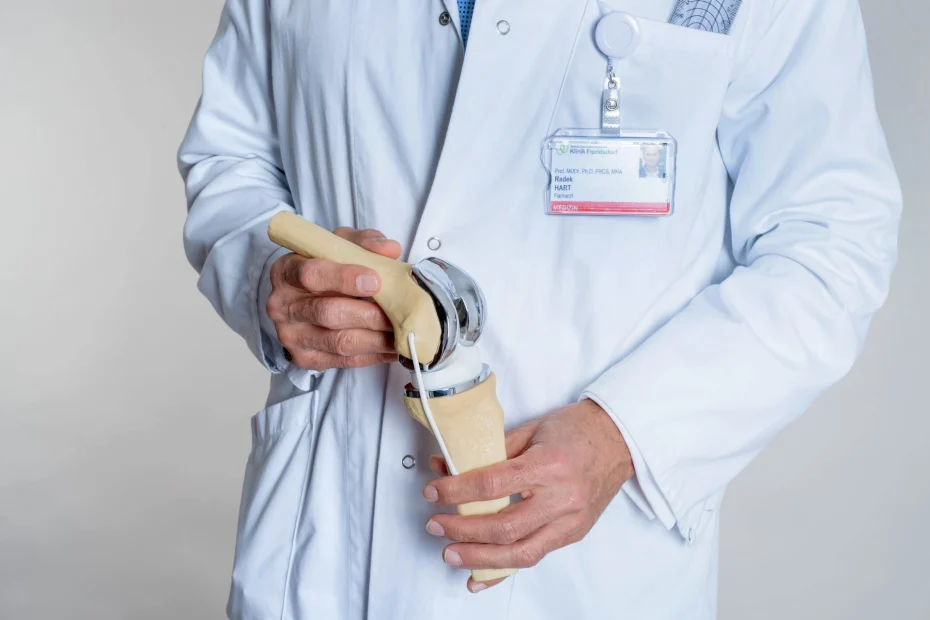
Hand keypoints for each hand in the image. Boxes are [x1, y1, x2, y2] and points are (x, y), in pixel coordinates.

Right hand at [266, 227, 401, 370]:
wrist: (302, 298)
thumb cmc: (325, 266)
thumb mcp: (340, 244)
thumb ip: (364, 243)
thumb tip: (390, 250)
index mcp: (286, 271)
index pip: (312, 275)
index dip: (344, 279)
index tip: (375, 281)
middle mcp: (283, 306)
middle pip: (328, 313)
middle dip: (369, 315)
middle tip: (400, 313)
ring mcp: (292, 336)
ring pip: (340, 342)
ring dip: (377, 339)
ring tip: (404, 332)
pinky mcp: (305, 359)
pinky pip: (344, 361)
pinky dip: (374, 355)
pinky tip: (393, 347)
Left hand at [423, 399, 632, 592]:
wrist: (619, 440)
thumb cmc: (576, 429)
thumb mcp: (531, 430)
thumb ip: (489, 451)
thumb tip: (447, 465)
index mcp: (548, 465)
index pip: (493, 484)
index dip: (457, 491)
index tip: (434, 492)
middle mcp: (561, 498)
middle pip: (504, 526)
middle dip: (463, 529)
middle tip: (436, 524)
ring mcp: (570, 521)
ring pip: (519, 552)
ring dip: (479, 557)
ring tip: (451, 553)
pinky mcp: (573, 533)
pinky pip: (535, 556)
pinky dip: (504, 570)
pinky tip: (480, 577)